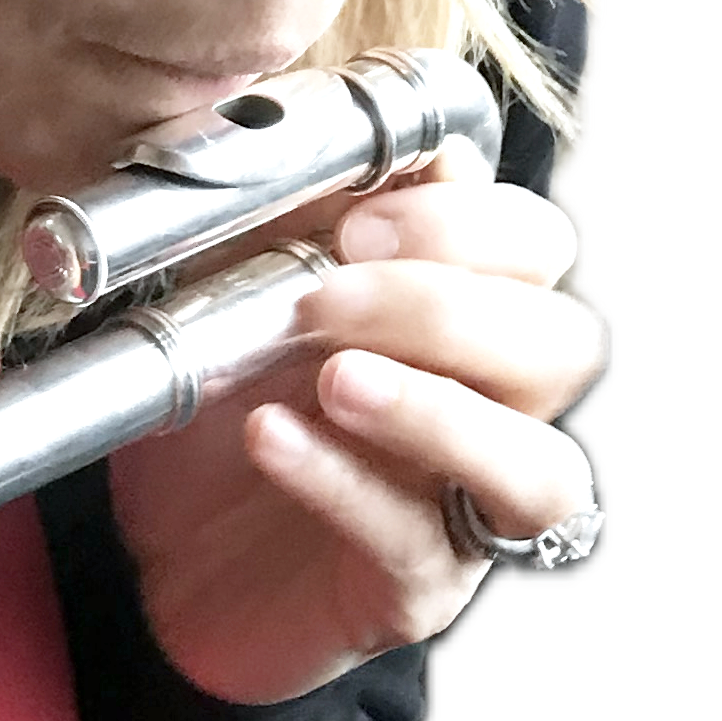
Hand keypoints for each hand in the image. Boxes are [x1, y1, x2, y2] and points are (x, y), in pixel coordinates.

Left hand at [107, 136, 608, 703]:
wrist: (156, 562)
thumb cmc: (219, 415)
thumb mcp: (232, 296)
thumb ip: (280, 216)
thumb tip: (296, 126)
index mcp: (464, 318)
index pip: (536, 245)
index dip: (466, 221)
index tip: (353, 222)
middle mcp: (495, 411)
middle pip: (566, 345)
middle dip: (448, 307)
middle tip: (325, 298)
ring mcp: (466, 509)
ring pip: (539, 467)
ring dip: (440, 410)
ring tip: (333, 379)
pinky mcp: (414, 594)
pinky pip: (416, 544)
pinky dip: (344, 483)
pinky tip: (270, 440)